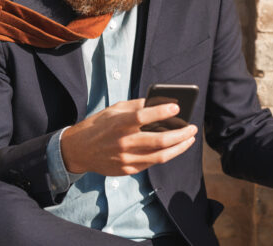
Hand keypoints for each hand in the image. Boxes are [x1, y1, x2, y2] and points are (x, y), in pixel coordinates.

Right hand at [60, 98, 197, 175]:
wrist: (79, 150)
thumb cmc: (99, 125)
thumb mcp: (114, 110)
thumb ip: (137, 106)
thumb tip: (160, 102)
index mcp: (119, 123)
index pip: (144, 116)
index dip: (162, 111)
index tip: (178, 107)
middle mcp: (123, 142)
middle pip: (159, 140)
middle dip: (181, 134)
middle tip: (192, 128)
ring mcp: (125, 159)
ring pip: (160, 156)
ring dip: (179, 147)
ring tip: (189, 139)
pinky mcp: (127, 170)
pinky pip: (151, 163)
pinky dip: (165, 155)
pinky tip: (173, 148)